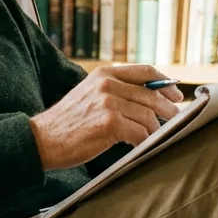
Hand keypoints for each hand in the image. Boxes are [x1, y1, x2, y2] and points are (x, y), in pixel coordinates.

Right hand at [28, 65, 183, 170]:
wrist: (42, 139)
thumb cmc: (68, 121)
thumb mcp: (89, 94)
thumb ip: (115, 90)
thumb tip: (147, 98)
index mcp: (104, 74)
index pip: (145, 72)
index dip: (165, 83)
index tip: (175, 94)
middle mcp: (107, 84)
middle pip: (151, 95)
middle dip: (168, 108)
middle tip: (176, 117)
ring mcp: (108, 103)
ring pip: (148, 115)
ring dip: (156, 128)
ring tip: (157, 135)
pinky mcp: (109, 123)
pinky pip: (140, 132)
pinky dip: (145, 141)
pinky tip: (142, 145)